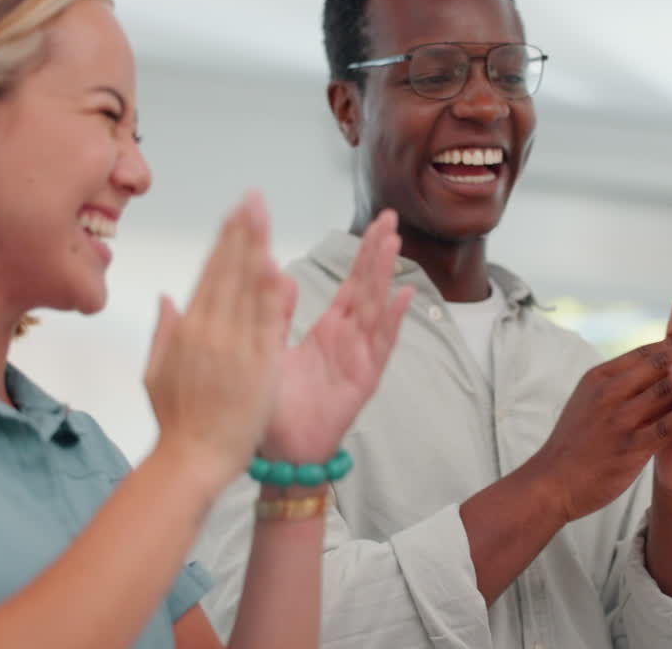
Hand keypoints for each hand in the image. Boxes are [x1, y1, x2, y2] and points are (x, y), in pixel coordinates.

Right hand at [143, 193, 289, 487]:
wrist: (191, 460)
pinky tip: (273, 262)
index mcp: (187, 330)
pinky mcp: (255, 366)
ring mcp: (231, 347)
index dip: (224, 242)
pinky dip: (267, 292)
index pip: (209, 275)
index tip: (235, 214)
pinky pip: (263, 322)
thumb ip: (163, 331)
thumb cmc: (177, 422)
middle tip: (252, 197)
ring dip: (254, 247)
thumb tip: (166, 297)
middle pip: (226, 272)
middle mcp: (207, 331)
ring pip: (243, 288)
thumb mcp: (157, 373)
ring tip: (263, 214)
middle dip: (241, 231)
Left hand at [261, 210, 413, 463]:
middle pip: (369, 290)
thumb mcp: (268, 349)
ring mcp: (359, 360)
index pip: (352, 285)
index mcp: (329, 332)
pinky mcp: (362, 380)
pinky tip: (404, 297)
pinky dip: (392, 322)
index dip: (364, 256)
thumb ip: (275, 312)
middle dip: (379, 255)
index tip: (375, 224)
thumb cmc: (274, 405)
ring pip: (375, 310)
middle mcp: (349, 342)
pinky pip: (380, 347)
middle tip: (391, 220)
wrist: (275, 451)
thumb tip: (274, 271)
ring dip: (385, 277)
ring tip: (394, 245)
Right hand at [536, 335, 671, 521]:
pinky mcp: (629, 448)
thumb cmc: (576, 440)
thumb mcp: (590, 399)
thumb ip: (619, 379)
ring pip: (667, 390)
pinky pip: (668, 426)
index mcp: (599, 377)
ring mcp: (618, 419)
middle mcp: (608, 392)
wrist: (552, 481)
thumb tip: (650, 358)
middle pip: (660, 364)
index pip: (647, 351)